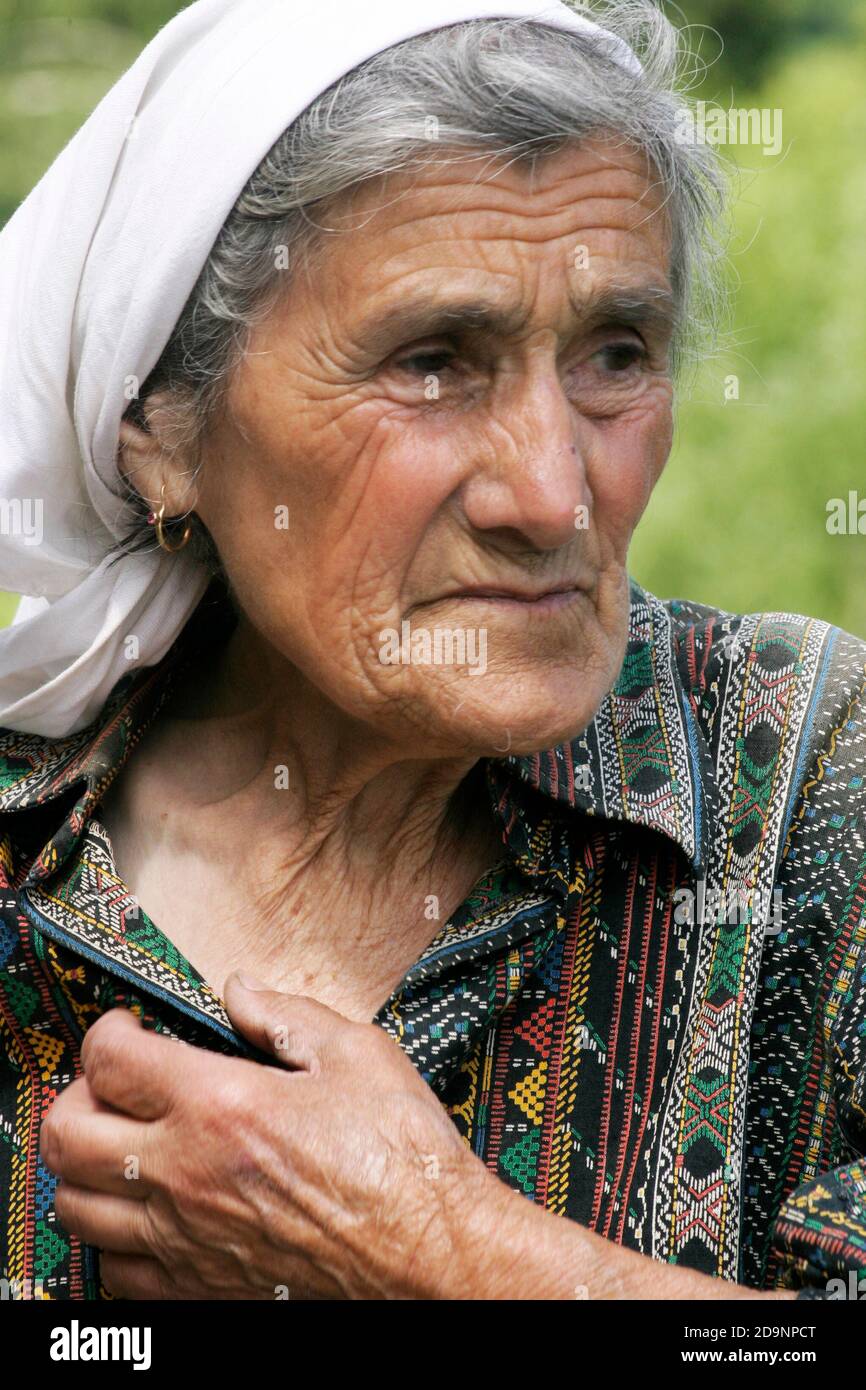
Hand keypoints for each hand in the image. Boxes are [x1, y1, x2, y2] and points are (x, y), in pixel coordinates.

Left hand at [40, 976, 493, 1299]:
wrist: (431, 1255)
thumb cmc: (403, 1156)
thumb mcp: (357, 1054)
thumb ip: (285, 1016)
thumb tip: (239, 989)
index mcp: (222, 1105)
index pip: (110, 1060)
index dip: (108, 1032)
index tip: (129, 1028)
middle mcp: (188, 1175)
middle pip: (68, 1135)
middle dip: (78, 1095)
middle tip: (114, 1084)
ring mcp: (187, 1240)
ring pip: (77, 1207)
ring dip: (87, 1167)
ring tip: (124, 1146)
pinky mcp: (201, 1289)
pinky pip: (114, 1272)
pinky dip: (115, 1238)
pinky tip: (151, 1213)